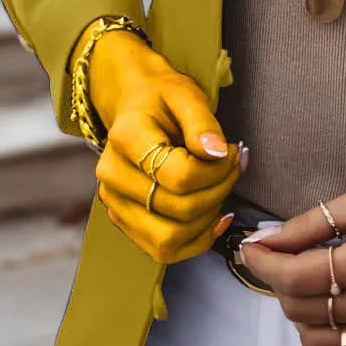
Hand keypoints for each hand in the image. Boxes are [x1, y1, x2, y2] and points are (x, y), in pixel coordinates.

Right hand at [79, 27, 244, 262]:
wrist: (136, 105)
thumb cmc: (162, 99)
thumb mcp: (186, 94)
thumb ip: (203, 122)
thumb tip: (217, 152)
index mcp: (125, 139)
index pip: (180, 176)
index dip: (217, 171)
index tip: (232, 152)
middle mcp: (112, 177)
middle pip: (179, 210)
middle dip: (219, 192)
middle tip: (233, 168)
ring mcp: (115, 203)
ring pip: (169, 239)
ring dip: (208, 220)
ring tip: (220, 190)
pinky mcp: (124, 221)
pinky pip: (163, 250)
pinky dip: (196, 240)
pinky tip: (214, 218)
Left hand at [238, 159, 345, 345]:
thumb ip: (309, 225)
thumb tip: (263, 242)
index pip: (299, 276)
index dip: (264, 264)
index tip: (251, 248)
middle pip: (304, 309)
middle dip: (280, 283)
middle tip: (283, 257)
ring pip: (318, 341)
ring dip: (298, 314)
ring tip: (308, 285)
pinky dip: (324, 344)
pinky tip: (326, 316)